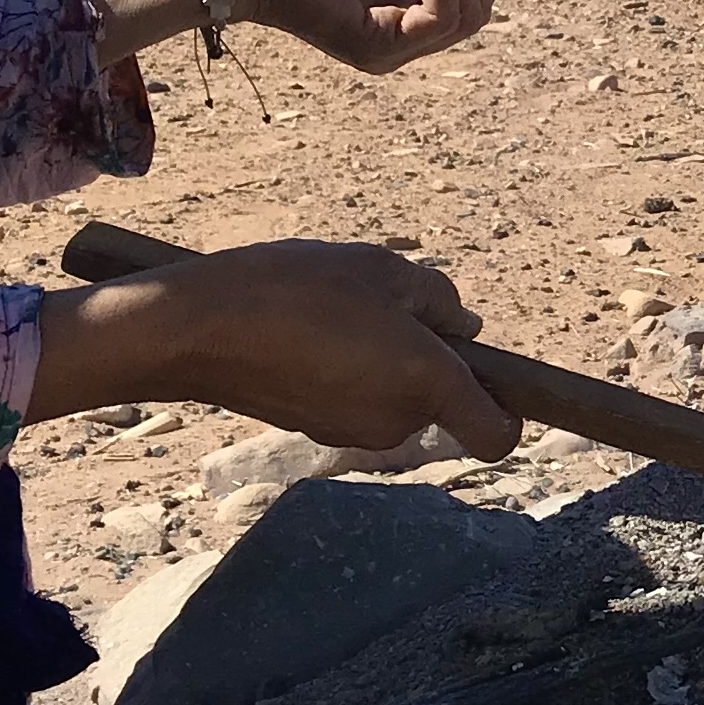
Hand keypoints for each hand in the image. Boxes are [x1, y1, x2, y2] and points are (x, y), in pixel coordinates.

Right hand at [31, 241, 518, 457]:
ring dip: (382, 358)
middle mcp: (398, 421)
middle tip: (382, 304)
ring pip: (395, 394)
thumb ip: (437, 299)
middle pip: (440, 399)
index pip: (497, 436)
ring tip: (335, 311)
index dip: (507, 411)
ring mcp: (352, 431)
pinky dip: (346, 369)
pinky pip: (354, 396)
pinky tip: (305, 330)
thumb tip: (465, 327)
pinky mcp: (314, 429)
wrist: (196, 328)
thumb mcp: (381, 268)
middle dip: (427, 357)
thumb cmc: (294, 287)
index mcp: (427, 383)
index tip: (491, 377)